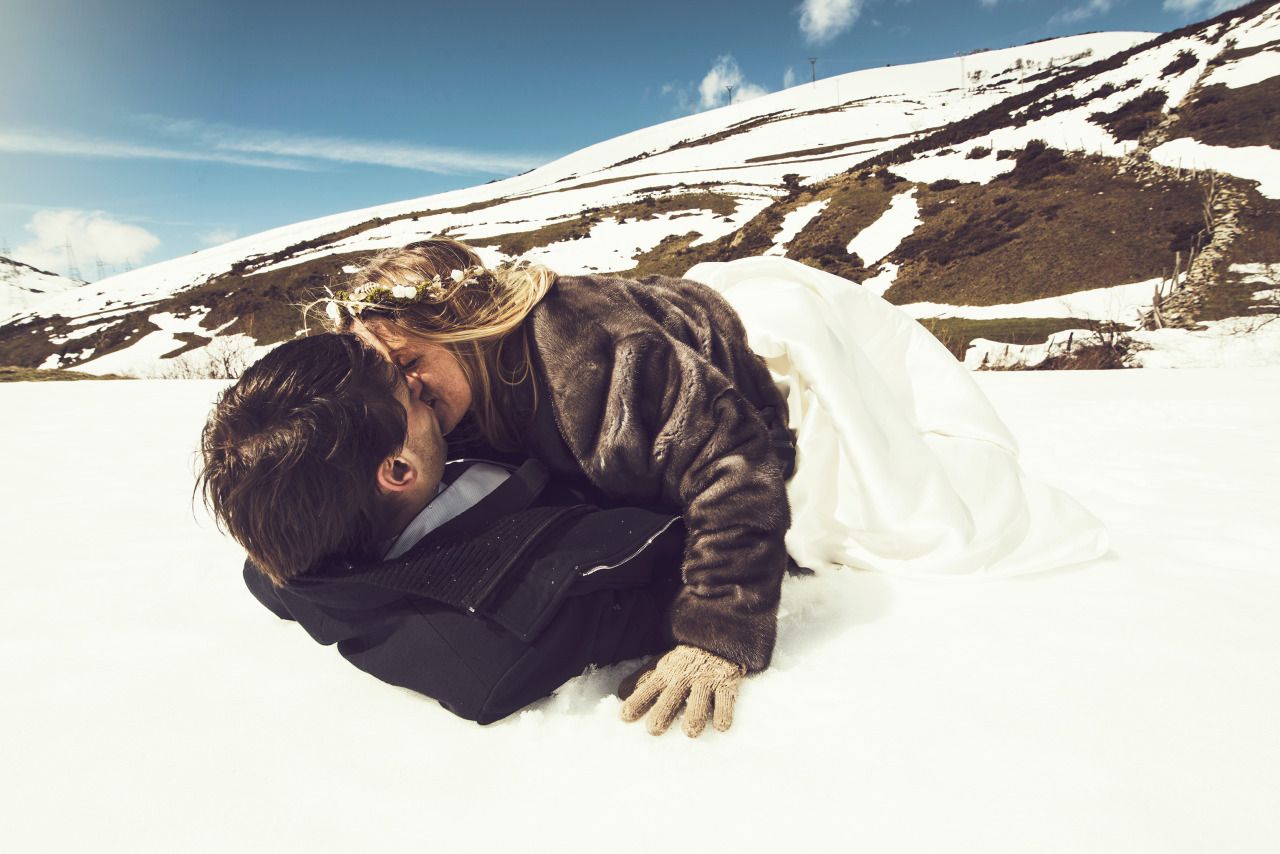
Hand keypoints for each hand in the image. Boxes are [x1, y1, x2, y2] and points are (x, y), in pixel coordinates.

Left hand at [618, 645, 744, 736]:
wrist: (718, 637)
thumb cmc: (685, 659)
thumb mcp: (662, 664)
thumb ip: (642, 679)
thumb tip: (619, 693)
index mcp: (665, 673)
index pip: (647, 688)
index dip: (636, 702)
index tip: (625, 716)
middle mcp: (684, 677)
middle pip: (671, 696)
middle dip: (663, 712)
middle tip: (654, 728)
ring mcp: (706, 680)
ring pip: (699, 699)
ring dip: (695, 715)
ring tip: (690, 731)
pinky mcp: (726, 683)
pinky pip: (726, 699)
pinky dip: (724, 712)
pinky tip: (721, 726)